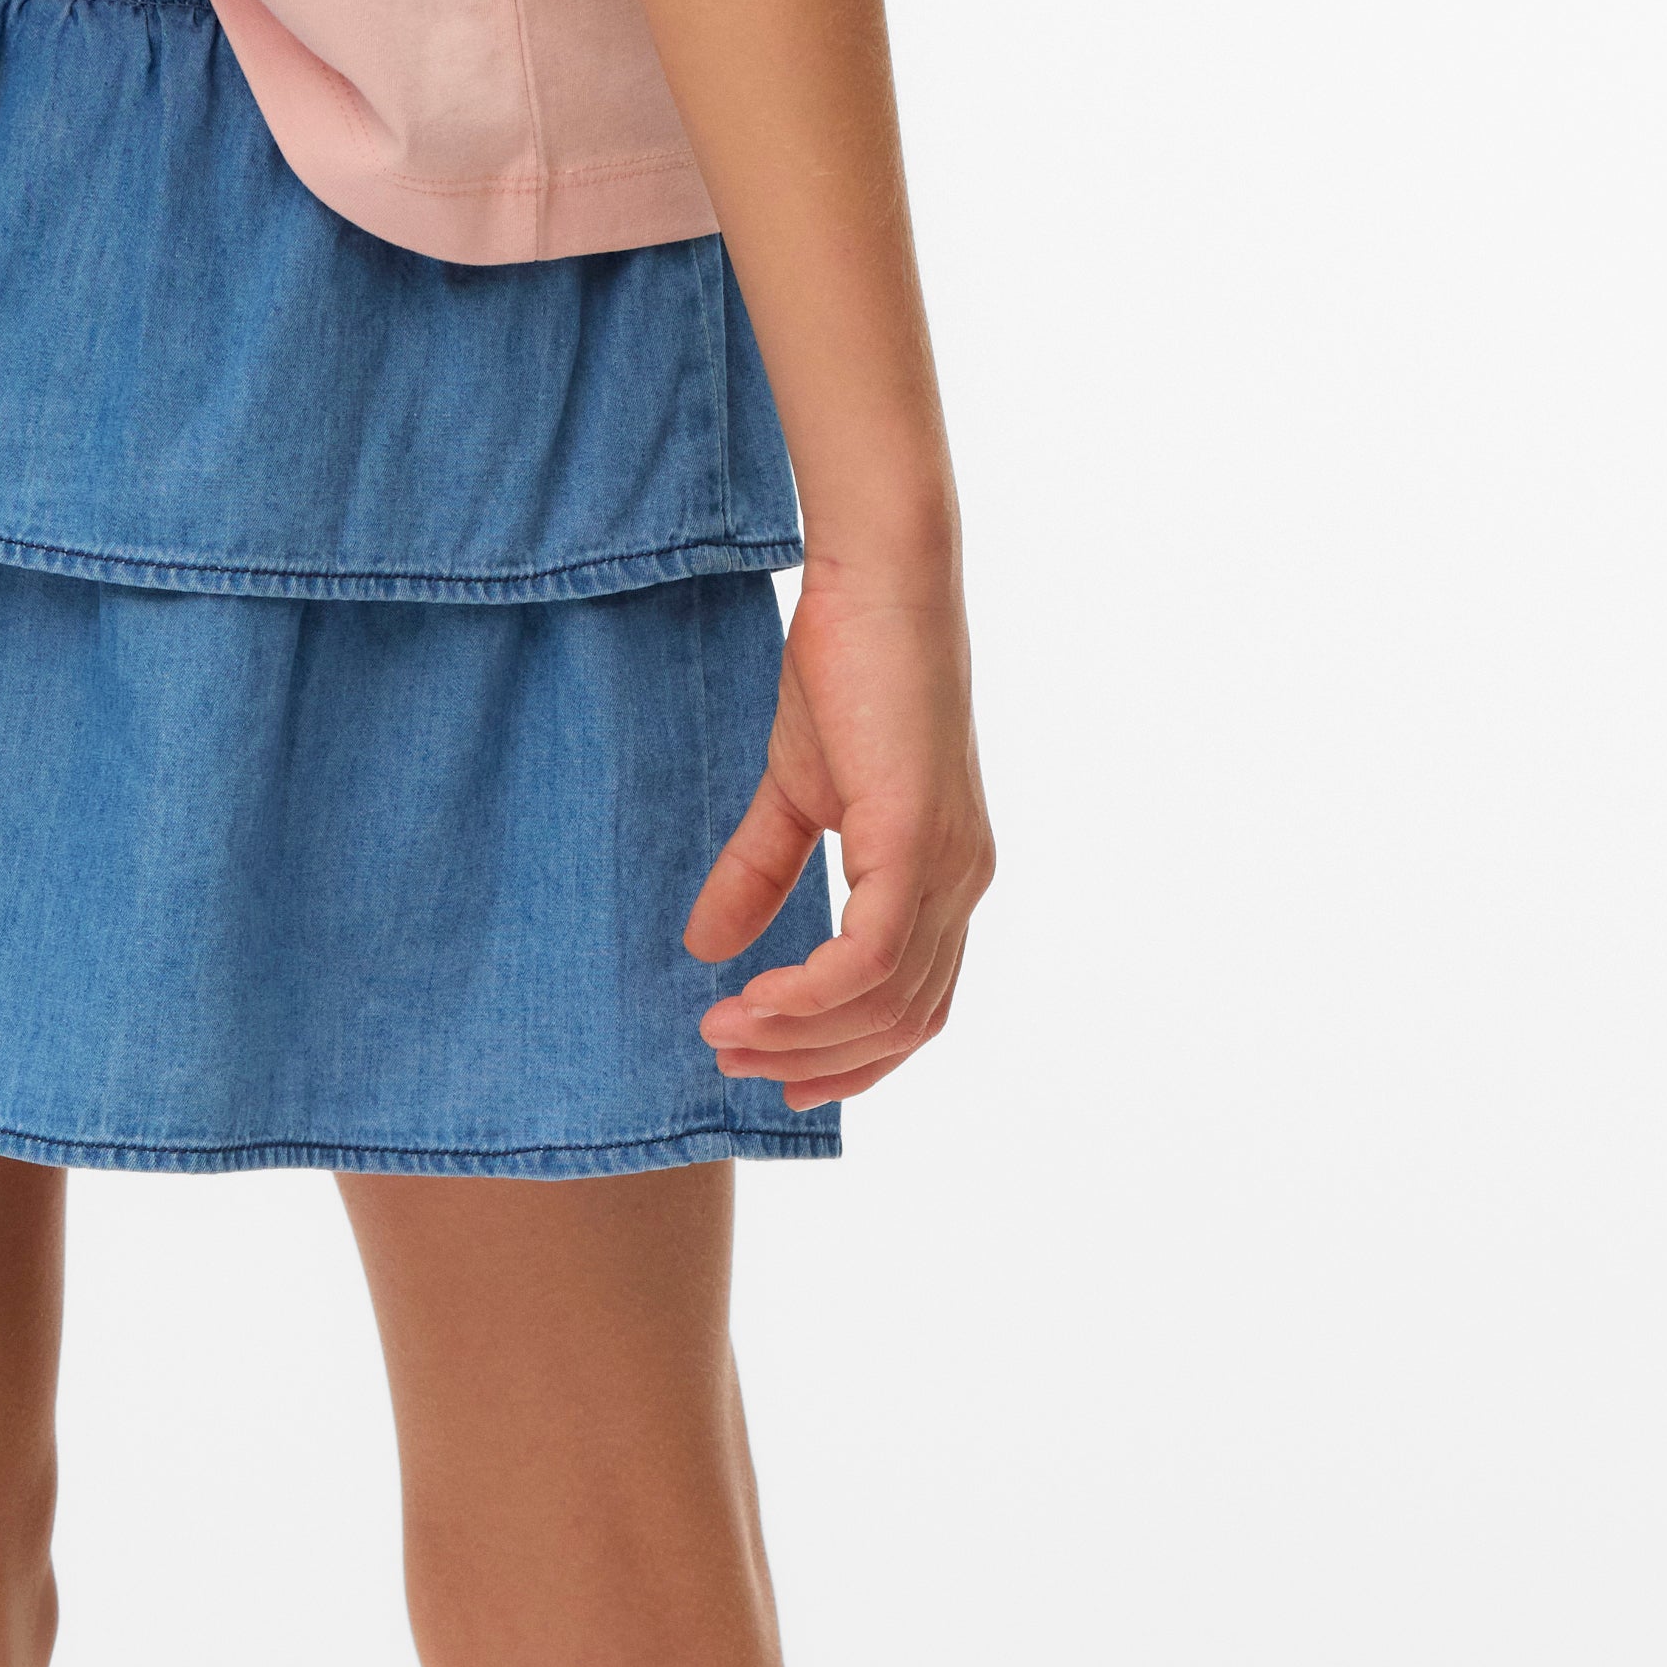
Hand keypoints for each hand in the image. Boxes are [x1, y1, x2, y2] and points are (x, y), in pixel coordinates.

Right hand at [687, 561, 993, 1109]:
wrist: (877, 587)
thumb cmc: (845, 671)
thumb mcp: (792, 792)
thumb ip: (759, 874)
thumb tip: (705, 950)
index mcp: (941, 877)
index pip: (914, 1008)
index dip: (850, 1060)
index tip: (772, 1079)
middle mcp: (960, 883)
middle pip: (902, 1024)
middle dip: (813, 1061)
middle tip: (729, 1060)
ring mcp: (947, 867)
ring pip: (885, 1003)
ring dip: (798, 1034)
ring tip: (722, 1032)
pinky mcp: (916, 841)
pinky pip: (869, 959)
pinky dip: (809, 995)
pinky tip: (753, 999)